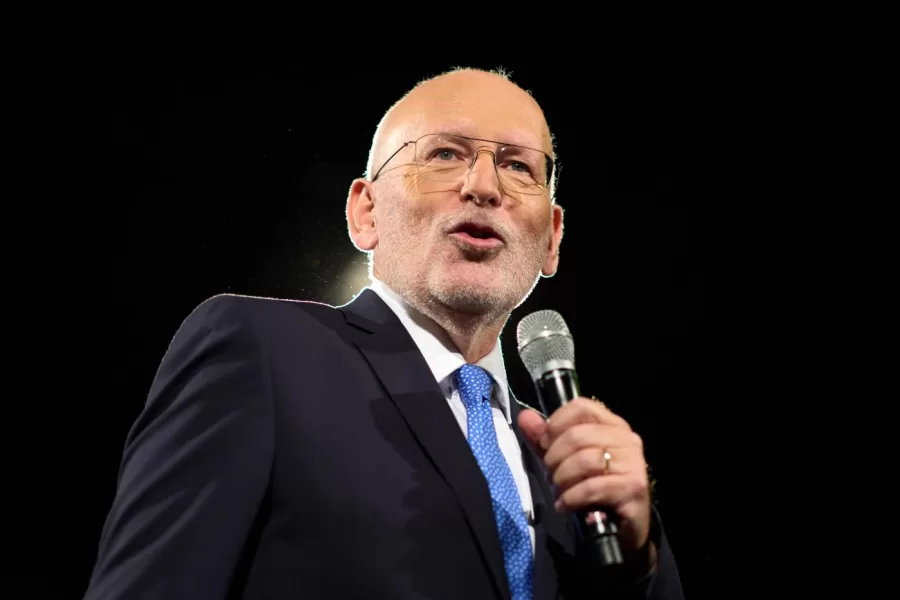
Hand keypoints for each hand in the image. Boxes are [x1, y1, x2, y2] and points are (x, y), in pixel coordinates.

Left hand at [518, 398, 651, 553]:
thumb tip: (525, 417)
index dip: (556, 423)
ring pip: (583, 460)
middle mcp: (627, 440)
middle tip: (551, 474)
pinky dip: (571, 497)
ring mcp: (633, 463)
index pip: (581, 407)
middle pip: (578, 435)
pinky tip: (565, 505)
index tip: (545, 444)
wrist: (622, 529)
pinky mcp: (633, 488)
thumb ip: (545, 440)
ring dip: (562, 479)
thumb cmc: (595, 490)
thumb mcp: (566, 461)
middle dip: (555, 457)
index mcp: (613, 425)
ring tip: (559, 490)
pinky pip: (591, 487)